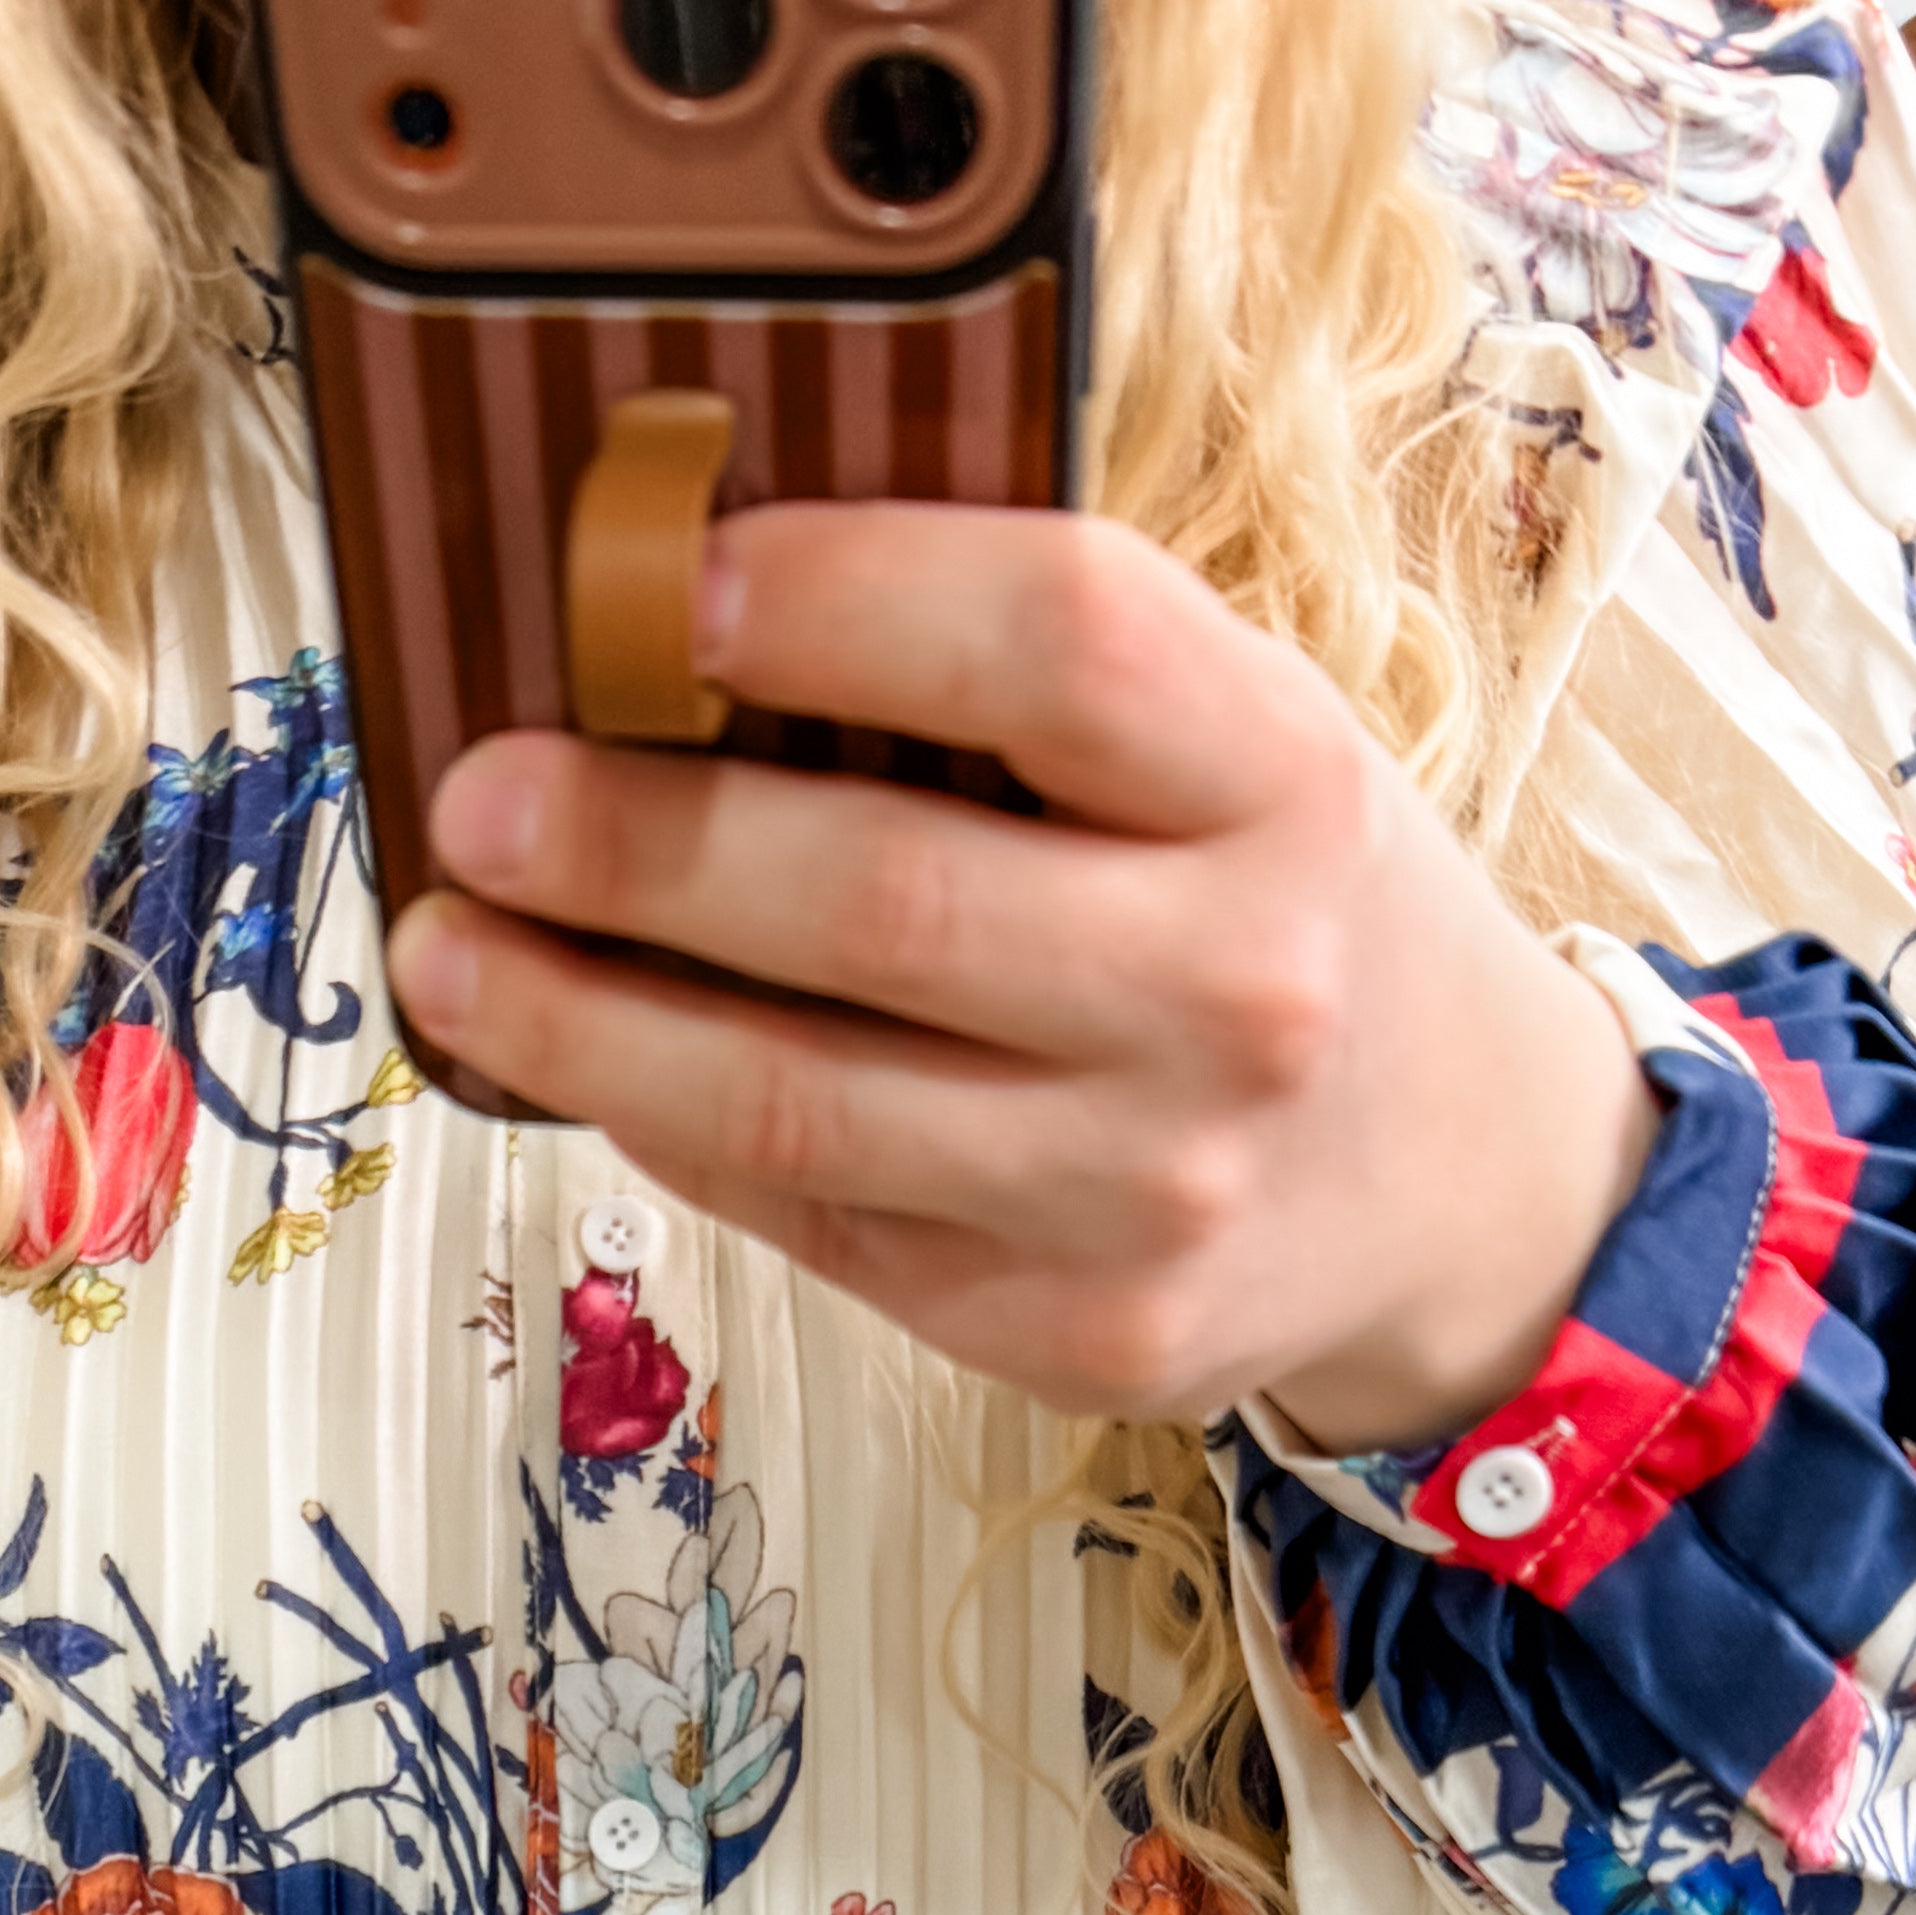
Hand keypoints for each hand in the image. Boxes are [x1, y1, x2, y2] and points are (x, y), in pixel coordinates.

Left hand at [390, 500, 1657, 1450]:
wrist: (1460, 1186)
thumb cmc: (1291, 909)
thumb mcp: (1239, 746)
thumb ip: (1024, 685)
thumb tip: (682, 626)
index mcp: (1287, 779)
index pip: (1050, 641)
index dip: (832, 594)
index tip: (658, 581)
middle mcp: (1237, 990)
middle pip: (879, 898)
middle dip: (635, 843)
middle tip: (480, 800)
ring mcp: (1153, 1190)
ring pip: (805, 1106)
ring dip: (587, 1022)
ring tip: (455, 952)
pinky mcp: (1077, 1333)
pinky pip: (823, 1222)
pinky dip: (682, 1133)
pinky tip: (595, 1061)